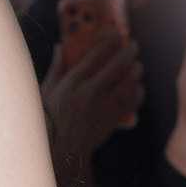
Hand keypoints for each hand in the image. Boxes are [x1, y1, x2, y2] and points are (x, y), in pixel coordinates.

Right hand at [43, 33, 142, 162]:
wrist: (60, 151)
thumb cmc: (50, 120)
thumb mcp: (46, 92)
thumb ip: (56, 69)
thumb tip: (59, 47)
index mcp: (73, 83)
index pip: (96, 54)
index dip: (110, 41)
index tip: (116, 34)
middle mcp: (90, 92)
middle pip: (118, 65)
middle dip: (129, 52)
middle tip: (133, 46)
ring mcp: (104, 107)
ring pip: (129, 82)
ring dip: (137, 71)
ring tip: (137, 66)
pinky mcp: (112, 120)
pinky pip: (132, 102)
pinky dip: (138, 92)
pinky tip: (138, 87)